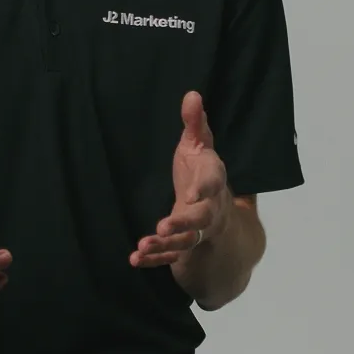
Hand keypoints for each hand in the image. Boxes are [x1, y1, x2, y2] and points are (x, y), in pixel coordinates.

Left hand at [130, 91, 231, 267]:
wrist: (218, 208)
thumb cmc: (202, 170)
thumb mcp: (200, 145)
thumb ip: (196, 124)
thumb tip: (192, 93)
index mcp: (212, 180)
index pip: (213, 183)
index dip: (204, 188)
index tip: (193, 194)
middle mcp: (209, 208)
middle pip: (201, 219)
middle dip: (184, 222)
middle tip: (164, 226)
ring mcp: (196, 230)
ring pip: (185, 241)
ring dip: (165, 244)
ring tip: (143, 246)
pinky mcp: (182, 244)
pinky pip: (170, 256)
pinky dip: (155, 259)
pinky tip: (135, 259)